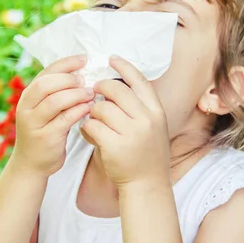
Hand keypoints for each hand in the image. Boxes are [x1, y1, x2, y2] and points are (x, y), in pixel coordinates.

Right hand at [12, 54, 95, 176]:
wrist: (31, 164)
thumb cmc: (43, 132)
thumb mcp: (43, 110)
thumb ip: (56, 93)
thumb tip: (81, 73)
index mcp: (28, 96)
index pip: (46, 72)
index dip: (66, 63)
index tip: (84, 59)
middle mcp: (26, 107)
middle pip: (47, 84)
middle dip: (69, 79)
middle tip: (87, 80)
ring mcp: (34, 123)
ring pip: (55, 101)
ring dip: (76, 94)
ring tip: (91, 93)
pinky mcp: (45, 137)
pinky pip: (64, 119)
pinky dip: (79, 111)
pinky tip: (89, 108)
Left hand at [80, 55, 170, 188]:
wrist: (147, 184)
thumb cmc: (146, 152)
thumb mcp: (152, 126)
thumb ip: (139, 106)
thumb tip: (115, 83)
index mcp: (156, 111)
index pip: (139, 80)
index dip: (124, 67)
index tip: (111, 58)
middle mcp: (146, 120)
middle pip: (116, 90)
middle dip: (100, 88)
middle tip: (94, 90)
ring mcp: (131, 133)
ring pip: (101, 108)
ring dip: (93, 111)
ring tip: (95, 119)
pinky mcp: (114, 146)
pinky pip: (92, 126)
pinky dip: (87, 127)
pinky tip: (90, 133)